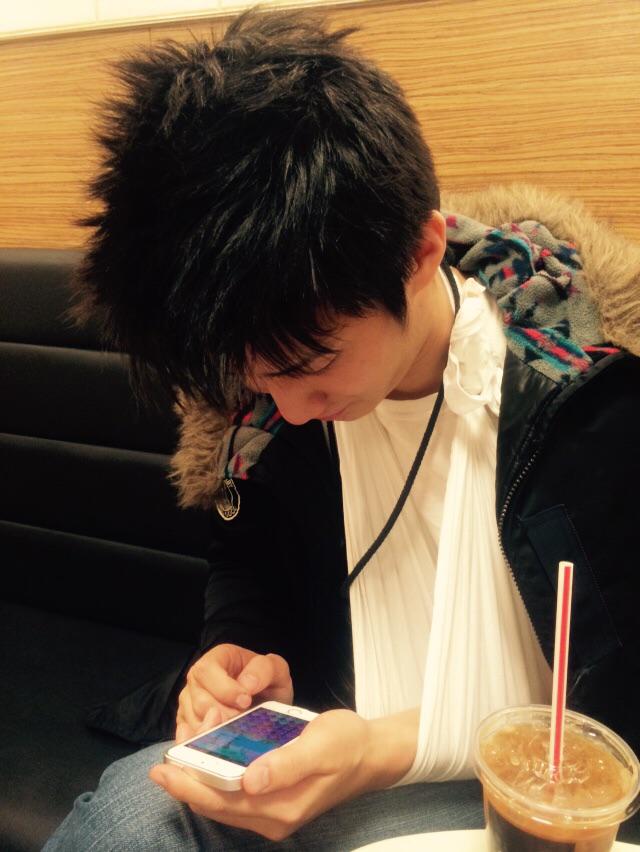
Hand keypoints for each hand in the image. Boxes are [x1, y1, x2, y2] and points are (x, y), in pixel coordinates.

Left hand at [150, 709, 375, 840]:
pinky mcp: (276, 800)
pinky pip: (237, 794)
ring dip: (203, 777)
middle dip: (189, 781)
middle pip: (217, 805)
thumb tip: (249, 780)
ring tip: (189, 747)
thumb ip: (285, 765)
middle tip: (167, 755)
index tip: (163, 768)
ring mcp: (274, 811)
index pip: (222, 801)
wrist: (373, 753)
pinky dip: (219, 776)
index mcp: (281, 807)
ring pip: (224, 800)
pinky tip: (214, 754)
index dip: (189, 786)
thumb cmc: (347, 744)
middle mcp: (273, 817)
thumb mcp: (319, 746)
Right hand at [176, 643, 292, 742]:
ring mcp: (190, 702)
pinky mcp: (188, 724)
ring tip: (238, 728)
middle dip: (224, 714)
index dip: (225, 689)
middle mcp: (199, 679)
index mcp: (218, 658)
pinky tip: (226, 738)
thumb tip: (247, 684)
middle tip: (243, 719)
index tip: (246, 701)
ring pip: (194, 721)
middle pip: (199, 699)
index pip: (206, 670)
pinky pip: (191, 737)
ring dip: (218, 728)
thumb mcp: (275, 670)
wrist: (268, 706)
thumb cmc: (268, 685)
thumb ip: (264, 669)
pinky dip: (209, 741)